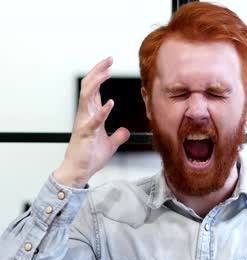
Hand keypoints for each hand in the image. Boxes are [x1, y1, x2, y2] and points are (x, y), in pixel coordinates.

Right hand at [54, 57, 129, 187]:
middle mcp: (85, 115)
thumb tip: (125, 131)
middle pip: (89, 86)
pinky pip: (94, 120)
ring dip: (97, 83)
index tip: (109, 63)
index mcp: (90, 114)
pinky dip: (102, 111)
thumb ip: (118, 136)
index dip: (100, 74)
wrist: (78, 171)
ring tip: (107, 72)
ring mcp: (84, 123)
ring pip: (87, 97)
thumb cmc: (89, 157)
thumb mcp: (109, 144)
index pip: (94, 89)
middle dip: (98, 71)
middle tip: (108, 59)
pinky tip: (111, 103)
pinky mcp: (86, 134)